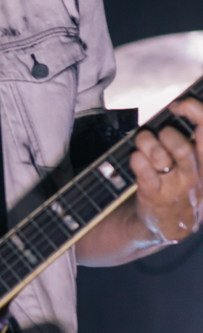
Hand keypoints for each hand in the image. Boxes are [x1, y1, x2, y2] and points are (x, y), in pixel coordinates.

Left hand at [130, 97, 202, 241]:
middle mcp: (194, 176)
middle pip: (182, 149)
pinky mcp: (153, 194)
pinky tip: (136, 157)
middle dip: (167, 135)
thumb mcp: (199, 170)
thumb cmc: (182, 188)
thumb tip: (181, 109)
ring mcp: (174, 187)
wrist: (171, 226)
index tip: (179, 105)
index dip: (195, 113)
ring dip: (147, 143)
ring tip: (143, 141)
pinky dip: (137, 158)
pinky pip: (143, 171)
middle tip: (160, 133)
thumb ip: (194, 144)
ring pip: (160, 158)